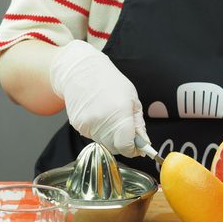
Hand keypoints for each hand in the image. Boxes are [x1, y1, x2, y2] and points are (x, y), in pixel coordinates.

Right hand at [50, 40, 148, 156]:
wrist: (81, 71)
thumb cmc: (110, 82)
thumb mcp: (133, 100)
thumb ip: (139, 125)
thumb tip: (144, 144)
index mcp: (120, 114)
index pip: (126, 146)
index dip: (133, 150)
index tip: (138, 148)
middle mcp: (102, 122)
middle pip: (115, 148)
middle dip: (123, 143)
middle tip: (126, 130)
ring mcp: (88, 124)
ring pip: (104, 143)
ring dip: (110, 137)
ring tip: (110, 116)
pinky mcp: (78, 125)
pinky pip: (92, 136)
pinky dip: (98, 131)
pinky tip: (99, 115)